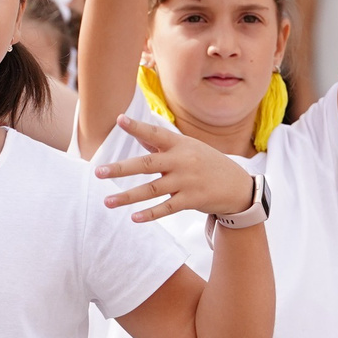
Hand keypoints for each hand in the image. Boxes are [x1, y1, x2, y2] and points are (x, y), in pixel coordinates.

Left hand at [98, 115, 257, 222]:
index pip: (155, 134)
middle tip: (98, 172)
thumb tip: (138, 135)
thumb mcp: (190, 149)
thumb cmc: (209, 164)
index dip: (137, 127)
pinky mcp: (192, 200)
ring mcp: (187, 182)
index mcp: (180, 145)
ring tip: (107, 201)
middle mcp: (182, 162)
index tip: (120, 119)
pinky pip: (166, 208)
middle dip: (121, 169)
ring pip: (151, 190)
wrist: (239, 187)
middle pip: (146, 165)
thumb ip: (163, 146)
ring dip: (127, 197)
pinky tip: (134, 218)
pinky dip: (150, 214)